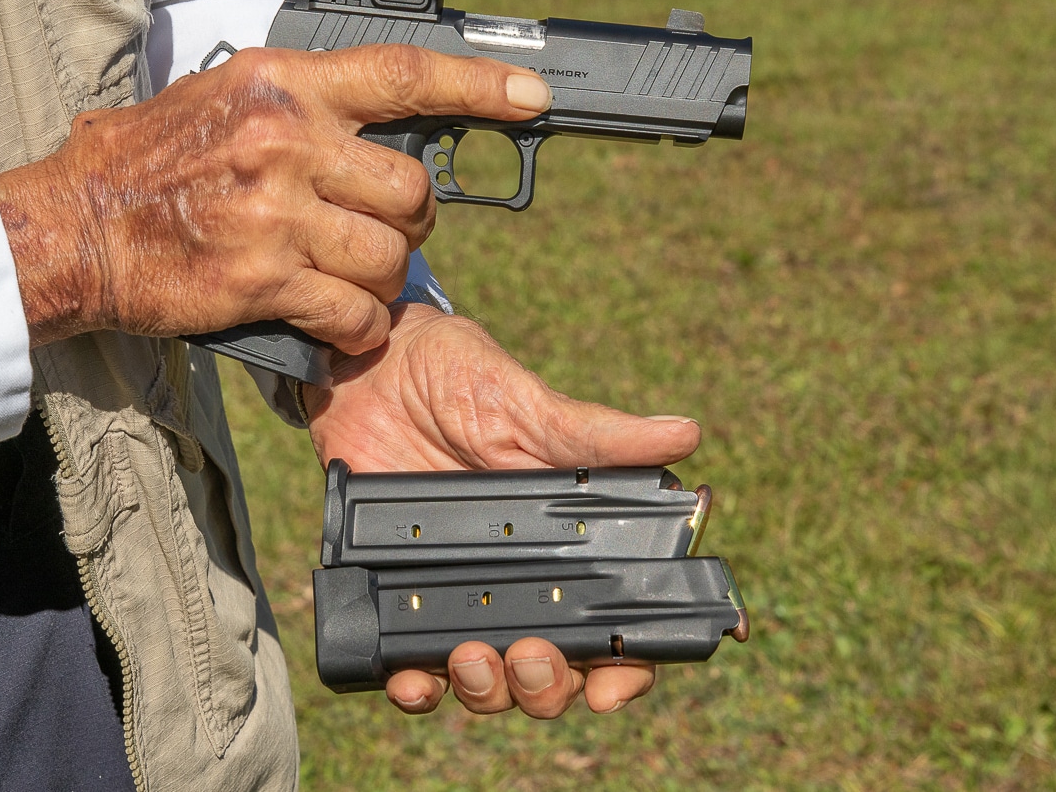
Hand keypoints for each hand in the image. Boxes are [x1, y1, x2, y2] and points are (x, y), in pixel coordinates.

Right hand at [0, 46, 552, 348]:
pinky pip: (356, 311)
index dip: (478, 87)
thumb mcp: (226, 100)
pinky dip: (360, 326)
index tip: (532, 97)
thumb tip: (381, 129)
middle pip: (412, 188)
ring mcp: (277, 212)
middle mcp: (287, 141)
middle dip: (411, 221)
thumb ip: (306, 109)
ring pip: (390, 256)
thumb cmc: (149, 164)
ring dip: (384, 279)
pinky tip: (339, 322)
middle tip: (381, 231)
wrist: (75, 226)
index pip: (403, 74)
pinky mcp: (264, 279)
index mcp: (284, 86)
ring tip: (349, 280)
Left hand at [303, 303, 700, 717]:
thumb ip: (597, 436)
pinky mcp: (398, 593)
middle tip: (530, 656)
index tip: (609, 684)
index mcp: (567, 539)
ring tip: (468, 657)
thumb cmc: (459, 377)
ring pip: (488, 681)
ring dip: (487, 690)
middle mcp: (519, 577)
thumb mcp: (527, 406)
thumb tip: (687, 436)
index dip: (624, 666)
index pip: (614, 621)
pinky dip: (415, 686)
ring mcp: (459, 590)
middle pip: (554, 670)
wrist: (368, 365)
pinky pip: (410, 660)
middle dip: (548, 685)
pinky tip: (409, 678)